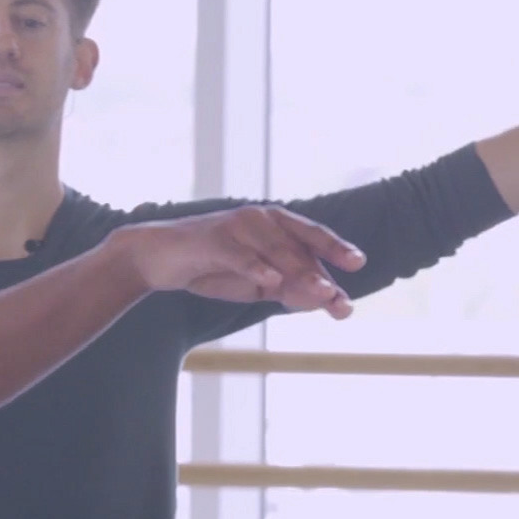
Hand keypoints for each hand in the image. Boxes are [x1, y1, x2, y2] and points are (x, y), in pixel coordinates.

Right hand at [113, 205, 366, 318]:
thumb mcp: (255, 284)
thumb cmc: (212, 267)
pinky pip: (239, 254)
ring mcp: (236, 226)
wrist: (159, 260)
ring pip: (275, 249)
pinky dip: (256, 267)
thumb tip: (326, 300)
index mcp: (274, 224)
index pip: (311, 237)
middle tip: (339, 297)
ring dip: (299, 272)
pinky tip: (272, 281)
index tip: (358, 263)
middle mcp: (260, 218)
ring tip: (321, 292)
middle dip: (320, 274)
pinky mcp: (213, 239)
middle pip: (298, 246)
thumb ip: (288, 288)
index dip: (335, 249)